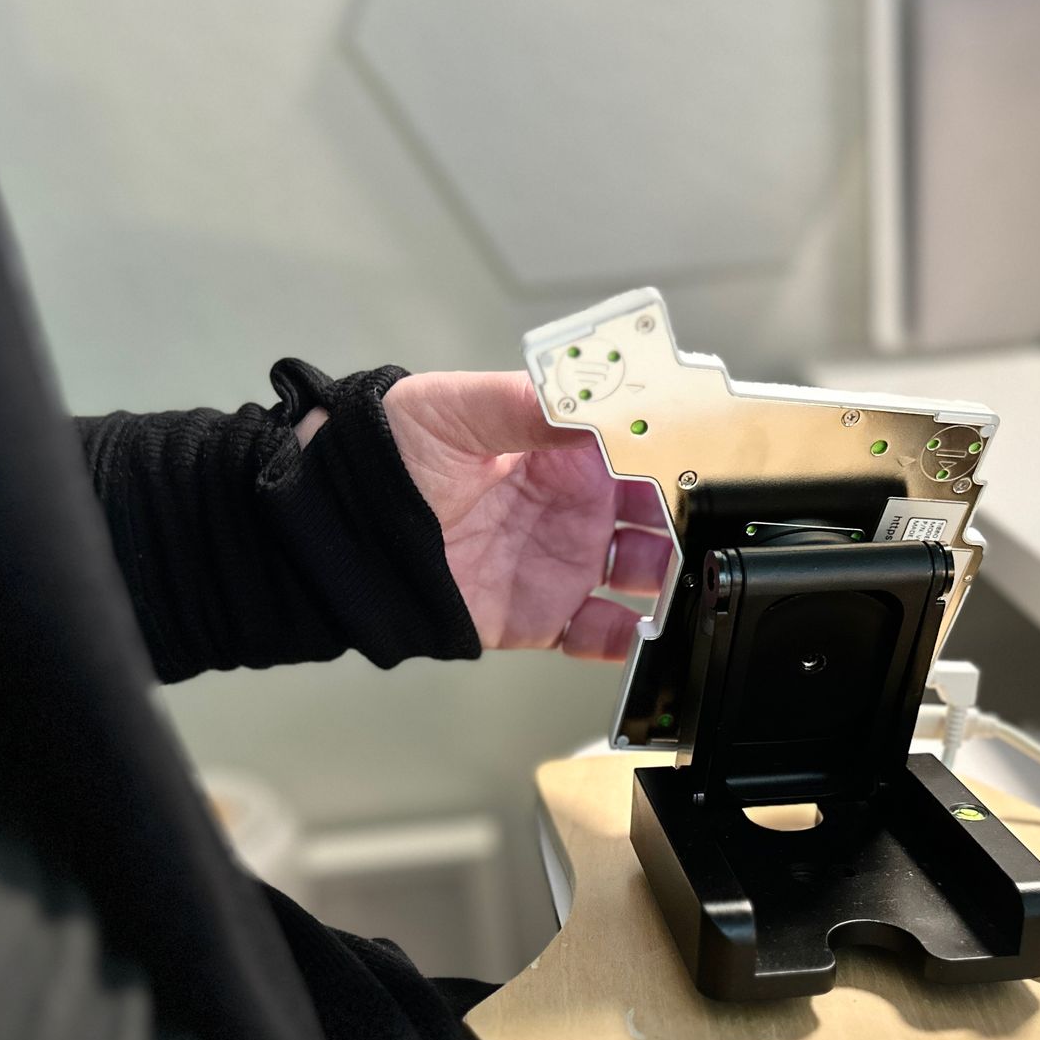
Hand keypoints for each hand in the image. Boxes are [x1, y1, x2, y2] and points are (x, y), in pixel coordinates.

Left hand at [378, 371, 670, 659]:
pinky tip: (632, 629)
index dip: (669, 457)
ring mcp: (564, 562)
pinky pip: (600, 634)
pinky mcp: (544, 615)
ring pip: (643, 574)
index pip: (638, 452)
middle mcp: (575, 507)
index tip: (694, 462)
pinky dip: (623, 638)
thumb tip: (589, 401)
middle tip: (696, 523)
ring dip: (666, 577)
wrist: (343, 528)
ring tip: (672, 576)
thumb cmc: (392, 456)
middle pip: (655, 515)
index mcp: (564, 451)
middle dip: (682, 519)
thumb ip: (527, 406)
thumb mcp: (456, 409)